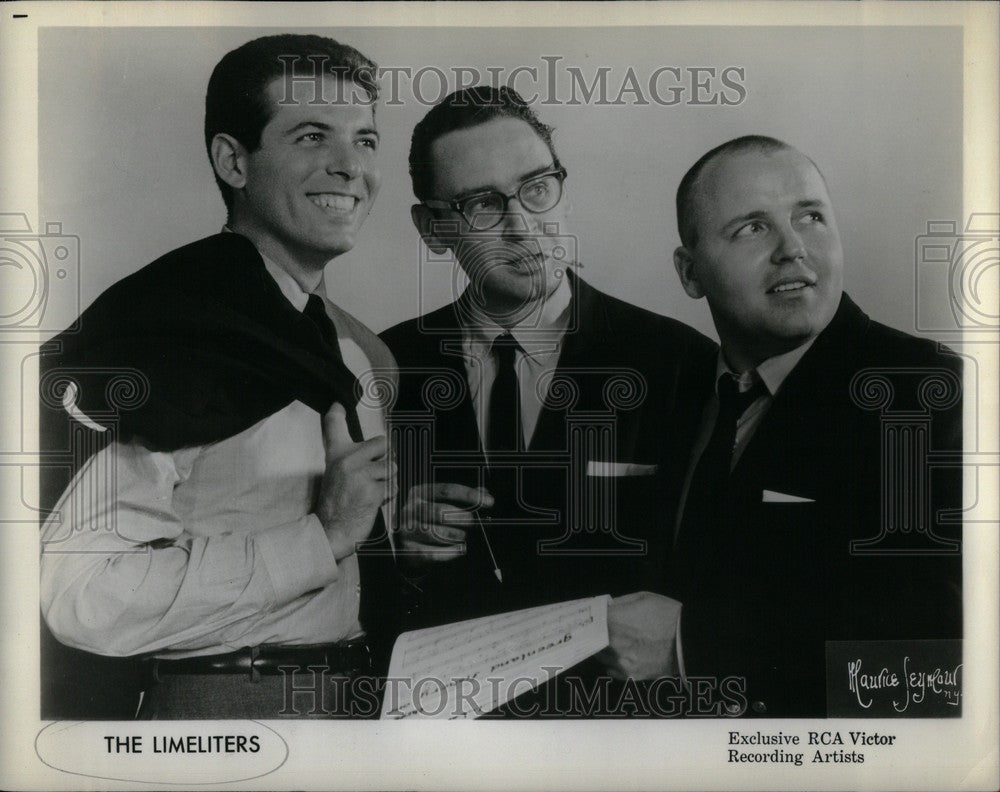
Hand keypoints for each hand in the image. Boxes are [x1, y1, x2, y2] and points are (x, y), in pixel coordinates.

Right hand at [315, 402, 395, 559]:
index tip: (337, 403)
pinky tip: (372, 501)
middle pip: (383, 443)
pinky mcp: (373, 490)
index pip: (333, 426)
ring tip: (371, 491)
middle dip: (384, 459)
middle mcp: (347, 460)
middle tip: (373, 474)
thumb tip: (379, 442)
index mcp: (336, 454)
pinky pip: (392, 486)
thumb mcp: (336, 472)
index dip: (336, 413)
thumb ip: (351, 456)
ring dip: (387, 481)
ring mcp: (360, 474)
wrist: (331, 529)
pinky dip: (387, 495)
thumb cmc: (336, 502)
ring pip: (391, 467)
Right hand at [397, 483, 493, 565]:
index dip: (470, 495)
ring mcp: (407, 531)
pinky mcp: (409, 551)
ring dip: (458, 536)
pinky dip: (451, 552)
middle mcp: (411, 510)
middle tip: (473, 523)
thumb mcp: (439, 503)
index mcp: (419, 493)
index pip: (447, 491)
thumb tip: (485, 493)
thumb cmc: (428, 519)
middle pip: (442, 512)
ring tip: (462, 536)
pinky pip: (435, 553)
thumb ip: (461, 498)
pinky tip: (459, 549)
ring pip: (439, 534)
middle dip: (464, 518)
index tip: (489, 502)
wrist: (404, 543)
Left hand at [594, 591, 681, 679]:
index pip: (590, 622)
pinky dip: (613, 664)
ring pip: (601, 656)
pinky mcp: (632, 676)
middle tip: (600, 629)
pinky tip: (621, 656)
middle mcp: (614, 644)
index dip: (590, 619)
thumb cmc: (668, 615)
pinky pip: (612, 671)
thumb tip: (606, 608)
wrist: (691, 640)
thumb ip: (620, 602)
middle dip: (595, 634)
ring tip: (614, 642)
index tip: (591, 618)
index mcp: (614, 621)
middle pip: (593, 640)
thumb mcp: (643, 598)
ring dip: (603, 649)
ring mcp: (622, 662)